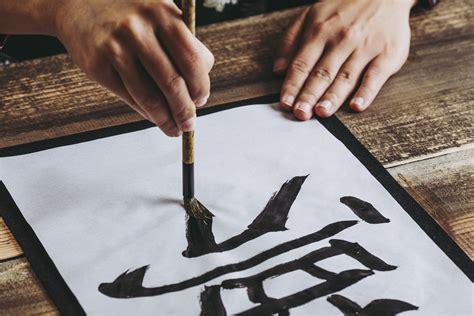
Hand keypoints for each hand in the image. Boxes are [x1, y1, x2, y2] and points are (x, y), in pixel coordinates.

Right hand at [54, 0, 213, 135]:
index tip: (201, 100)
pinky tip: (154, 118)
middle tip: (190, 123)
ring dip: (166, 119)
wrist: (75, 0)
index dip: (201, 86)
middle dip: (185, 109)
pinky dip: (145, 113)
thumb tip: (201, 88)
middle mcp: (137, 29)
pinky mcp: (96, 65)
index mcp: (161, 13)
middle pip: (172, 82)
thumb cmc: (129, 11)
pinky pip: (128, 97)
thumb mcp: (159, 13)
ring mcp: (115, 48)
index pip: (192, 60)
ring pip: (149, 96)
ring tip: (174, 129)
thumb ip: (184, 44)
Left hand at [274, 0, 414, 119]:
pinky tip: (357, 106)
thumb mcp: (310, 15)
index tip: (285, 103)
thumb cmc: (344, 7)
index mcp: (319, 31)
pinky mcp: (388, 54)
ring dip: (333, 97)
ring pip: (345, 76)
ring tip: (322, 112)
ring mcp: (365, 47)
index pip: (301, 64)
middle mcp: (342, 40)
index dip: (292, 85)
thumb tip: (278, 70)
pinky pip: (375, 76)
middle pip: (321, 73)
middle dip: (309, 95)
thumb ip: (290, 41)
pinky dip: (367, 92)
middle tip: (300, 114)